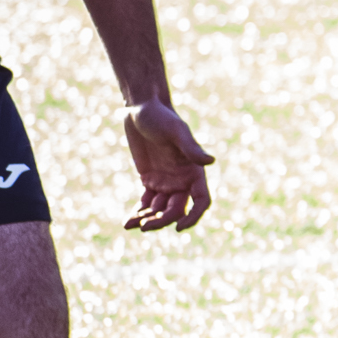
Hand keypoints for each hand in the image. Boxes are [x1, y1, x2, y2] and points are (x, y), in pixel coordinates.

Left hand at [123, 100, 214, 230]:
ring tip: (132, 224)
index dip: (193, 217)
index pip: (201, 201)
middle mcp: (182, 180)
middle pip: (177, 210)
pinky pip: (146, 203)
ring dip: (148, 220)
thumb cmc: (162, 118)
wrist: (141, 109)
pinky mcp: (149, 181)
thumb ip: (191, 149)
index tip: (179, 228)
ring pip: (160, 211)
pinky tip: (126, 223)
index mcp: (194, 171)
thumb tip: (211, 162)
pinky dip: (137, 214)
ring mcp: (166, 182)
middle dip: (162, 221)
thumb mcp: (176, 132)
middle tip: (145, 227)